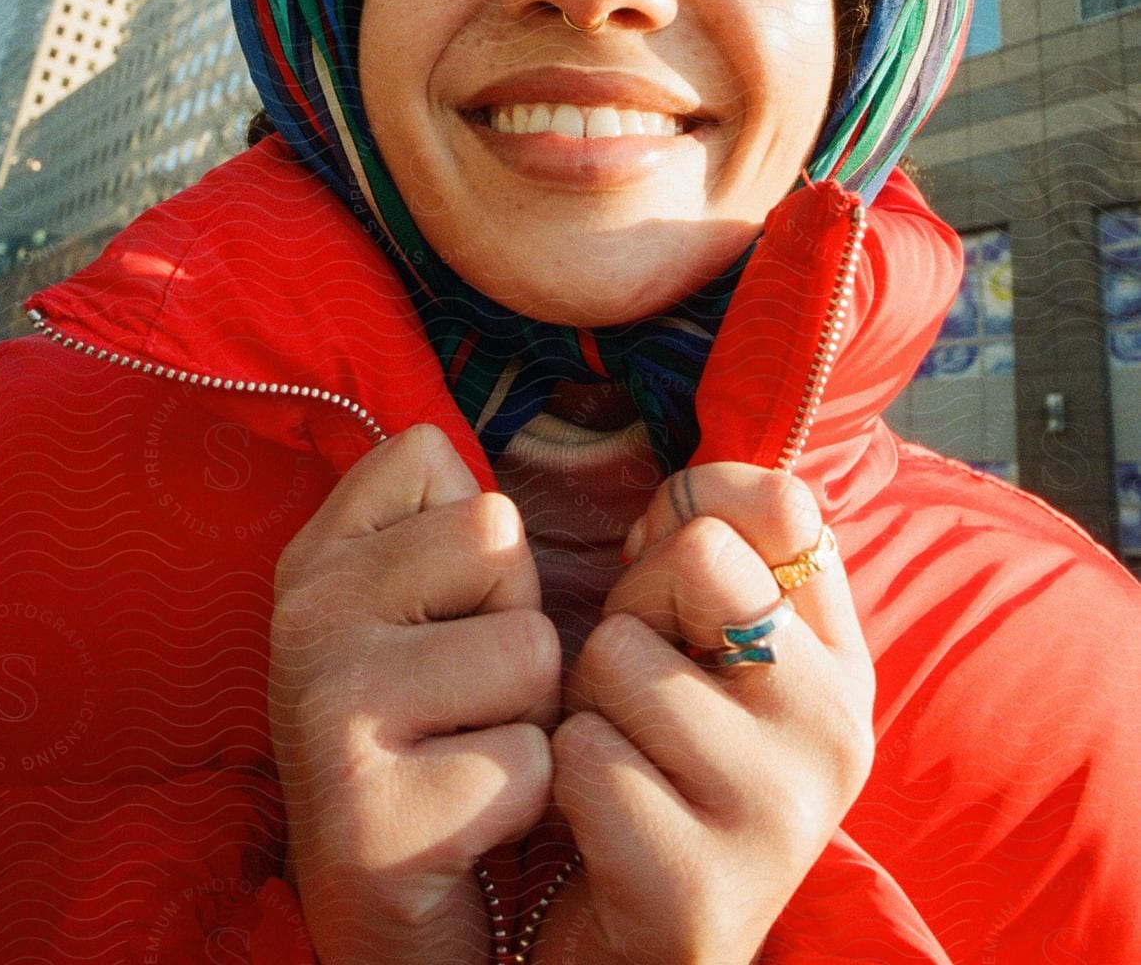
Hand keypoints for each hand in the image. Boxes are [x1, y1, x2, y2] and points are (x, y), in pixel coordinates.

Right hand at [267, 424, 561, 963]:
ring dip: (530, 718)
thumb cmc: (441, 740)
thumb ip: (452, 515)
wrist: (394, 919)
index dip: (480, 543)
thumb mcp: (430, 608)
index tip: (441, 617)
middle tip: (462, 699)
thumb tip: (581, 422)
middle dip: (516, 625)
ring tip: (466, 758)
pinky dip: (525, 800)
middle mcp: (300, 615)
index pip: (434, 455)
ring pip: (530, 649)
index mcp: (313, 555)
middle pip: (496, 538)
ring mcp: (325, 707)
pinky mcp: (369, 814)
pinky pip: (532, 760)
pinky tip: (466, 825)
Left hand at [536, 465, 873, 964]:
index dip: (692, 519)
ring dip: (586, 703)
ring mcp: (783, 810)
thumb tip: (689, 488)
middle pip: (695, 557)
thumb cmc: (650, 763)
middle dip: (631, 610)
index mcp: (842, 659)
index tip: (676, 592)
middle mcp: (838, 727)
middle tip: (636, 694)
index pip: (784, 505)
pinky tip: (600, 828)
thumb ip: (696, 544)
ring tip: (620, 761)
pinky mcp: (706, 887)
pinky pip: (584, 755)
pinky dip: (564, 780)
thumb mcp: (686, 638)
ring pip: (619, 654)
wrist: (631, 949)